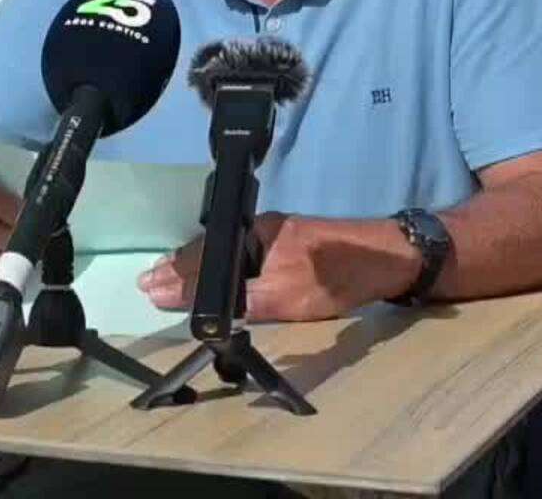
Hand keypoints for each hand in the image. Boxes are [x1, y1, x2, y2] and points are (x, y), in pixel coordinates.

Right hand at [139, 213, 419, 322]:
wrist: (392, 256)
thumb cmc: (337, 277)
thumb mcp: (287, 297)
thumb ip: (243, 303)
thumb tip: (200, 312)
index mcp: (256, 236)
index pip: (206, 259)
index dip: (177, 278)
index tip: (149, 288)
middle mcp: (262, 228)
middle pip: (211, 249)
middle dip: (179, 267)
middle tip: (149, 279)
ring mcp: (279, 232)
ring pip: (226, 248)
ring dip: (197, 263)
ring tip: (170, 272)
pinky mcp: (293, 239)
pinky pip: (242, 248)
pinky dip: (220, 260)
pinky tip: (217, 266)